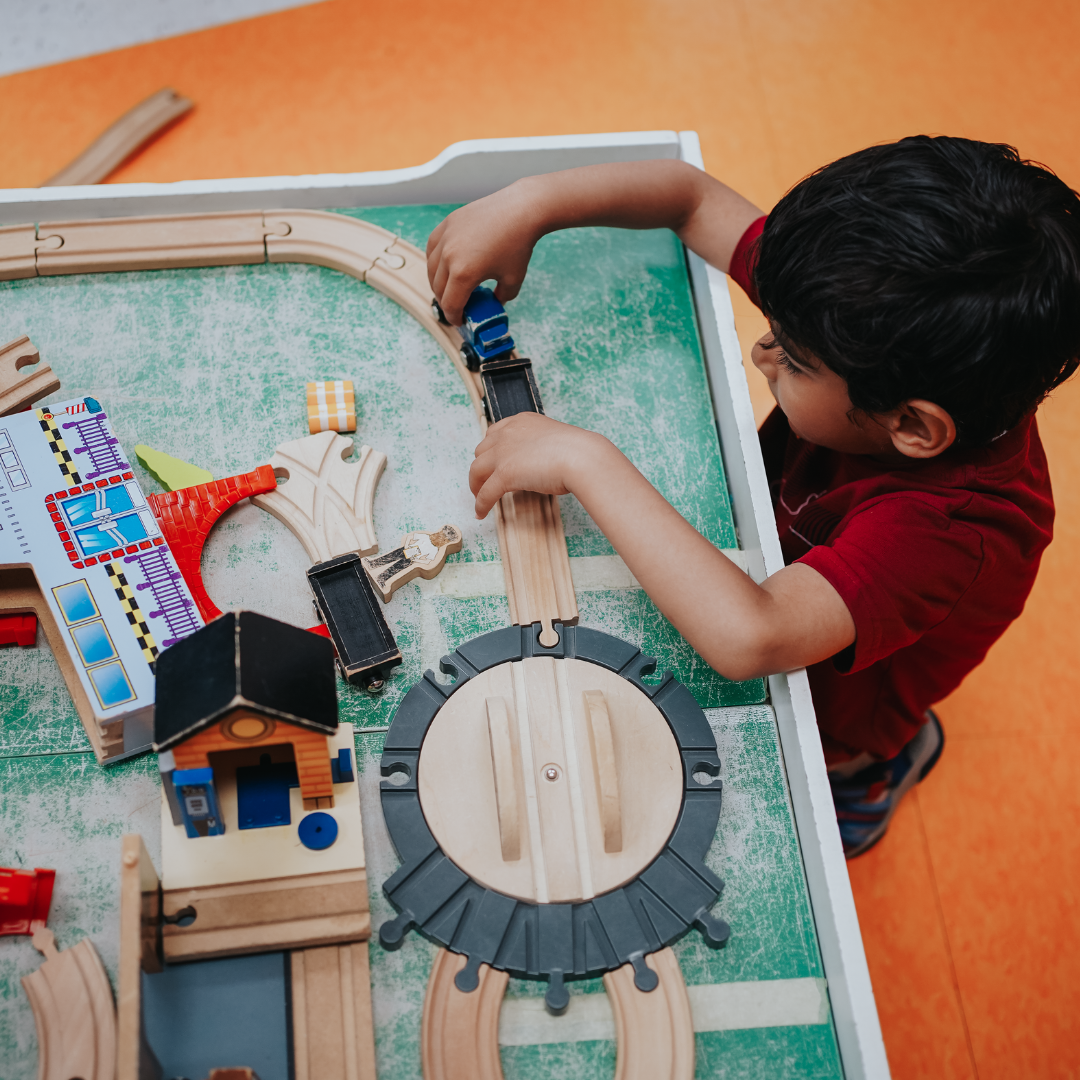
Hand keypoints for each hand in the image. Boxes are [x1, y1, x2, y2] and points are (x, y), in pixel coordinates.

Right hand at [427, 180, 542, 324]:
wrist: (522, 210)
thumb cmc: (519, 244)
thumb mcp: (513, 280)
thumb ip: (501, 297)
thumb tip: (494, 302)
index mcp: (464, 273)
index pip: (450, 304)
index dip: (454, 317)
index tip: (460, 321)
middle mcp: (449, 256)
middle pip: (438, 288)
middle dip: (446, 301)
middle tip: (456, 306)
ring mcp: (446, 237)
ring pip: (431, 268)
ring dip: (437, 282)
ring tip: (449, 287)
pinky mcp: (448, 223)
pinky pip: (432, 247)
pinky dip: (434, 260)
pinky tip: (443, 265)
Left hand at [469, 413, 610, 517]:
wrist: (582, 457)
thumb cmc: (578, 451)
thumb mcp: (555, 440)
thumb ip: (541, 447)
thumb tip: (540, 463)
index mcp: (521, 422)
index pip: (495, 433)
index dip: (491, 449)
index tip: (493, 461)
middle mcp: (507, 433)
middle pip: (481, 450)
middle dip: (482, 466)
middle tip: (486, 480)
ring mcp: (503, 453)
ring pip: (476, 470)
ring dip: (476, 485)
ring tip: (479, 497)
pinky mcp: (504, 474)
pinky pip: (485, 493)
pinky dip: (481, 504)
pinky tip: (481, 513)